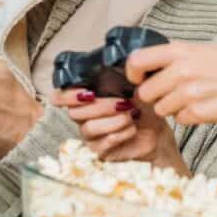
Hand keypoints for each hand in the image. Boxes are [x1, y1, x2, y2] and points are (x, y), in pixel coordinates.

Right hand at [51, 88, 188, 174]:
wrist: (156, 130)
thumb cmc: (141, 105)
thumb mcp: (132, 86)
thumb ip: (119, 76)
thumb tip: (116, 65)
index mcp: (85, 97)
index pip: (59, 97)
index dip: (67, 96)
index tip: (87, 93)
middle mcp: (83, 116)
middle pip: (74, 113)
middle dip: (101, 106)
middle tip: (123, 102)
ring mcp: (90, 135)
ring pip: (89, 128)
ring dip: (113, 121)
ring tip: (131, 115)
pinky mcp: (100, 151)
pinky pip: (102, 143)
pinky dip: (120, 133)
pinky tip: (133, 128)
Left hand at [127, 42, 216, 125]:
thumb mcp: (202, 50)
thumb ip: (175, 56)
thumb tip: (148, 65)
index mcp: (180, 51)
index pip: (137, 61)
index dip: (132, 73)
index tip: (138, 78)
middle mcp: (181, 71)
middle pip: (145, 92)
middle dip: (154, 96)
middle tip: (170, 92)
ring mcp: (189, 94)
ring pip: (161, 109)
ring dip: (171, 107)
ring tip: (191, 98)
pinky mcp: (198, 114)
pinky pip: (179, 119)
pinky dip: (187, 117)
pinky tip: (203, 106)